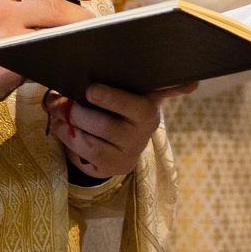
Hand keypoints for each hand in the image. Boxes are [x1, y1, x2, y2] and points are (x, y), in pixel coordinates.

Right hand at [0, 0, 95, 109]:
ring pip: (54, 33)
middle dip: (82, 15)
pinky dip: (58, 60)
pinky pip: (43, 59)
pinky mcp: (9, 64)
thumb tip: (48, 10)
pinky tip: (67, 63)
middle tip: (95, 21)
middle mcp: (1, 9)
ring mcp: (5, 37)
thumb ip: (9, 4)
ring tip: (87, 41)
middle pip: (56, 6)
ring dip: (76, 37)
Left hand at [41, 81, 176, 179]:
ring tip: (56, 110)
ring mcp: (124, 155)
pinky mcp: (109, 168)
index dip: (111, 98)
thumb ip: (165, 86)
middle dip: (79, 112)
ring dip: (68, 126)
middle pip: (104, 126)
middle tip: (61, 99)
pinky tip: (59, 125)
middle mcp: (140, 137)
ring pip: (91, 142)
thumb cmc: (128, 108)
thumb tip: (194, 83)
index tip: (91, 89)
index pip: (132, 106)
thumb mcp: (144, 93)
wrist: (126, 142)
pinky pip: (83, 154)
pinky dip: (67, 138)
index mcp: (148, 112)